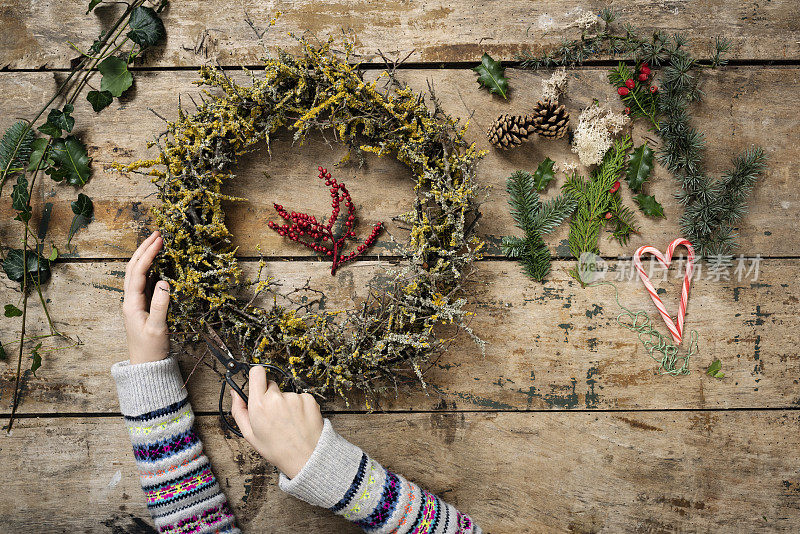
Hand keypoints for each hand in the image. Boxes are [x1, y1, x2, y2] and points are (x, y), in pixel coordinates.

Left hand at [122, 230, 170, 364]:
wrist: (146, 366)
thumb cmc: (151, 349)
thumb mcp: (158, 328)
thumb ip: (161, 305)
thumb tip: (165, 282)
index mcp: (132, 303)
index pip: (139, 272)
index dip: (148, 254)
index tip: (160, 240)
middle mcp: (130, 300)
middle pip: (133, 268)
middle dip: (144, 249)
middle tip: (157, 234)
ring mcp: (135, 302)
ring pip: (137, 274)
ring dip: (145, 256)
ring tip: (157, 243)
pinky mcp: (142, 306)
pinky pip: (144, 282)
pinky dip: (151, 268)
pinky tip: (159, 263)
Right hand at [230, 366, 323, 478]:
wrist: (305, 457)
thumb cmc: (277, 449)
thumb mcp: (250, 434)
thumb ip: (239, 410)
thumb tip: (235, 393)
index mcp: (259, 405)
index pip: (256, 372)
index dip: (256, 376)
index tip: (257, 383)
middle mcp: (277, 398)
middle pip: (271, 385)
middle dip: (270, 396)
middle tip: (274, 415)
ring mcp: (294, 397)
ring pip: (286, 393)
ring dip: (286, 404)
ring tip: (288, 423)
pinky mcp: (309, 399)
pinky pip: (300, 397)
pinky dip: (299, 407)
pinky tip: (299, 421)